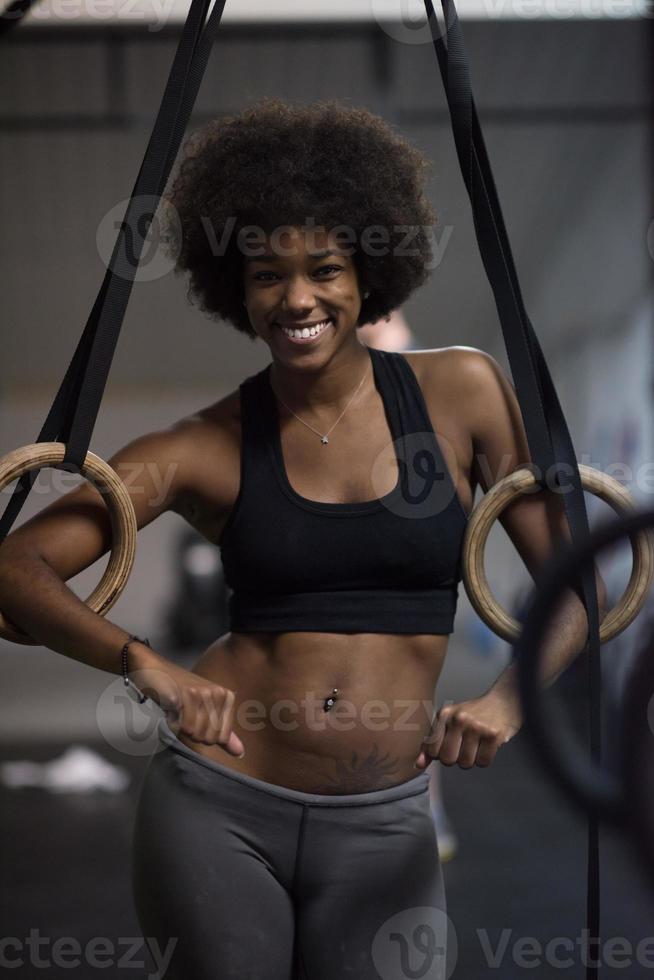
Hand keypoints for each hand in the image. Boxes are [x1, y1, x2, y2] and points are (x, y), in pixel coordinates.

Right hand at [127, 648, 245, 758]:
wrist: (153, 669)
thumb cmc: (178, 689)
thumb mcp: (205, 710)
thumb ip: (223, 732)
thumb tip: (240, 753)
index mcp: (226, 696)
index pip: (222, 737)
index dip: (205, 735)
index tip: (195, 718)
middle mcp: (217, 693)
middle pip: (209, 738)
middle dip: (193, 732)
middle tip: (184, 714)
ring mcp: (201, 693)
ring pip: (195, 733)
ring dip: (181, 727)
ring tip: (177, 710)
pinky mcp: (183, 695)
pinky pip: (181, 726)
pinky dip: (172, 723)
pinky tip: (170, 708)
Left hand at [414, 690, 522, 769]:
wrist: (504, 701)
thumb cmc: (474, 714)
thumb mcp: (449, 721)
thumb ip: (432, 743)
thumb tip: (418, 765)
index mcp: (444, 714)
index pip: (432, 751)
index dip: (441, 754)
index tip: (450, 746)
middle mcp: (459, 719)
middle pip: (448, 760)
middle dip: (456, 759)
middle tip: (464, 747)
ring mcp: (477, 727)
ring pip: (466, 764)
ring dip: (471, 759)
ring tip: (477, 744)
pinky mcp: (493, 735)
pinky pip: (483, 763)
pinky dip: (485, 759)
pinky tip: (487, 746)